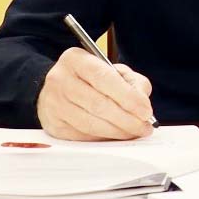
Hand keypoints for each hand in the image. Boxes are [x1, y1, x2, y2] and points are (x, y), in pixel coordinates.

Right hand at [37, 47, 153, 140]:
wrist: (59, 88)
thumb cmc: (89, 79)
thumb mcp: (112, 70)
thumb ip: (132, 82)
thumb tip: (142, 103)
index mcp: (75, 59)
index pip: (104, 78)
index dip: (128, 97)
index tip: (145, 111)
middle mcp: (60, 79)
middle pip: (98, 104)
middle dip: (127, 119)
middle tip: (144, 126)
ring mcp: (53, 103)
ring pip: (91, 124)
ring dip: (117, 132)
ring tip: (133, 132)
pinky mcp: (53, 124)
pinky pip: (83, 137)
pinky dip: (103, 139)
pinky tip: (114, 135)